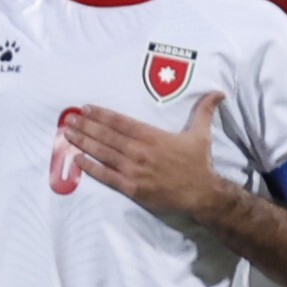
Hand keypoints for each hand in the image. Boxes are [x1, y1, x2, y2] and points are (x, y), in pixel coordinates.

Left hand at [61, 92, 228, 219]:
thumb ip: (204, 111)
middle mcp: (140, 152)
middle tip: (69, 119)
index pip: (121, 122)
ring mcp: (134, 171)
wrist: (201, 194)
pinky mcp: (132, 188)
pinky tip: (76, 160)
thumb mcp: (201, 133)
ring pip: (104, 154)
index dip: (102, 115)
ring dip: (84, 143)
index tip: (87, 109)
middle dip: (86, 126)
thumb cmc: (198, 163)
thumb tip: (218, 92)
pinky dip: (90, 168)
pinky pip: (106, 176)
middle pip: (107, 136)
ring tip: (68, 134)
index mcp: (153, 137)